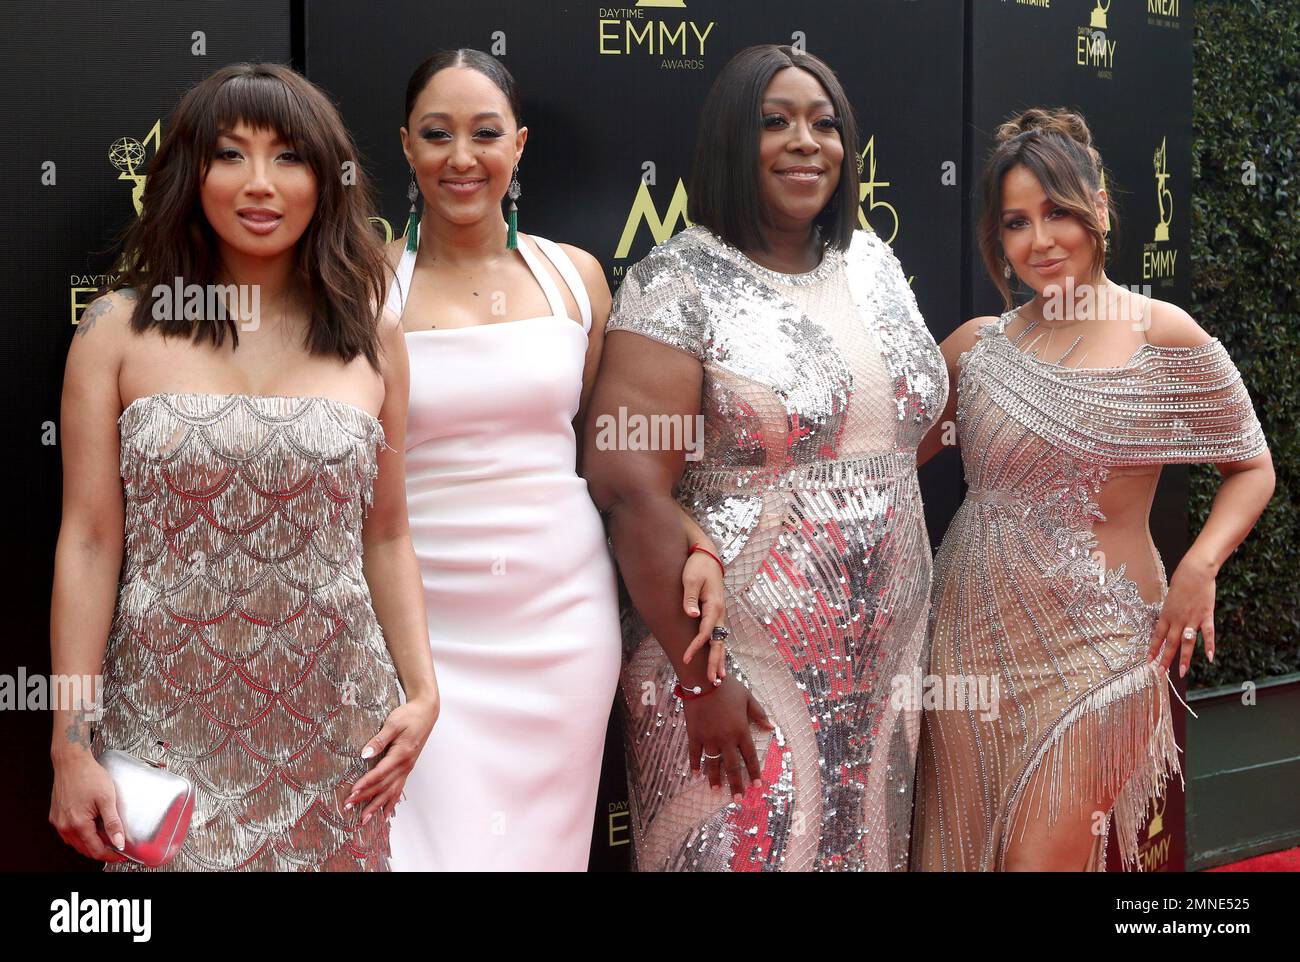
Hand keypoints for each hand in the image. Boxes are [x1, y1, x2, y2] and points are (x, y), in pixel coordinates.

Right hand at [50, 752, 127, 862]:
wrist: (72, 762)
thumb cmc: (88, 775)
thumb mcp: (107, 799)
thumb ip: (113, 822)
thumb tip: (119, 841)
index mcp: (78, 824)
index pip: (95, 850)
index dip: (110, 854)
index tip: (120, 853)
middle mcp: (65, 826)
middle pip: (84, 849)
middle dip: (101, 850)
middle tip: (115, 845)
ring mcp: (58, 821)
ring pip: (75, 842)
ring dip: (90, 843)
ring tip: (105, 836)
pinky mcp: (56, 816)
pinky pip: (68, 833)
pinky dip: (80, 835)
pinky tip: (91, 827)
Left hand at [344, 695, 437, 824]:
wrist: (426, 713)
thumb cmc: (410, 716)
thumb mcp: (393, 723)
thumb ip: (379, 740)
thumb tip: (364, 754)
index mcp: (401, 754)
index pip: (380, 772)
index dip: (366, 783)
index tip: (352, 792)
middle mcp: (405, 765)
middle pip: (383, 786)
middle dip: (365, 798)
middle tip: (348, 806)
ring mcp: (407, 768)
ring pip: (391, 792)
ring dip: (377, 806)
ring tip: (364, 819)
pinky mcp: (407, 768)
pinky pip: (398, 790)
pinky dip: (391, 803)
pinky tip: (385, 814)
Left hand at [681, 548, 726, 685]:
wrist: (707, 556)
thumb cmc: (697, 567)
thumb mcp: (691, 579)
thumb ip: (690, 598)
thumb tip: (692, 615)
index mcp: (714, 606)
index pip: (705, 632)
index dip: (696, 646)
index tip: (686, 658)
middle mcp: (720, 613)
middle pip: (718, 642)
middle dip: (715, 662)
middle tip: (713, 681)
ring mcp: (719, 615)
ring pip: (721, 642)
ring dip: (720, 659)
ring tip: (719, 678)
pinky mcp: (715, 615)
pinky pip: (718, 637)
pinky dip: (718, 650)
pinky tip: (717, 662)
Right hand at [682, 676, 773, 801]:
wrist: (701, 680)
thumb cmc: (727, 687)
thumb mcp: (748, 698)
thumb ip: (759, 714)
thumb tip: (771, 726)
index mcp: (741, 730)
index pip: (749, 757)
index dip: (754, 772)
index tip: (757, 786)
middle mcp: (726, 738)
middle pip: (732, 766)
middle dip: (736, 784)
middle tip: (738, 799)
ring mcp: (709, 738)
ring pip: (713, 764)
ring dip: (715, 779)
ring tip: (716, 791)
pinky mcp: (694, 734)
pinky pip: (695, 754)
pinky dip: (695, 764)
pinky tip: (696, 774)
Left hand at [1148, 556, 1216, 677]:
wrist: (1195, 572)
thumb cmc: (1181, 582)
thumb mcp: (1169, 599)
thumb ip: (1170, 613)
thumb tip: (1168, 624)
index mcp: (1166, 615)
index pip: (1157, 636)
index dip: (1153, 649)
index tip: (1148, 661)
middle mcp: (1177, 620)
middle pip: (1170, 643)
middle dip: (1165, 659)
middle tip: (1160, 673)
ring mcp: (1192, 619)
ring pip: (1187, 643)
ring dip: (1184, 658)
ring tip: (1181, 672)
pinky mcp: (1206, 616)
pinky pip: (1207, 634)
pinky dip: (1209, 646)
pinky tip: (1209, 658)